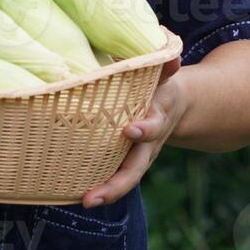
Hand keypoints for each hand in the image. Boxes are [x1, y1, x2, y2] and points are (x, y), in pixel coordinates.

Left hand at [81, 56, 185, 207]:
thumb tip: (168, 48)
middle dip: (116, 185)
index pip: (153, 126)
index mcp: (158, 118)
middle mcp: (148, 144)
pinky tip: (73, 195)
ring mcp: (138, 157)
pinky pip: (114, 178)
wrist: (176, 105)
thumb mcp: (164, 74)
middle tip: (93, 197)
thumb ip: (164, 64)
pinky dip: (99, 189)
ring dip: (107, 193)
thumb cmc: (160, 85)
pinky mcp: (126, 162)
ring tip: (86, 202)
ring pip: (125, 180)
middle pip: (135, 169)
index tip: (129, 129)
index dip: (144, 129)